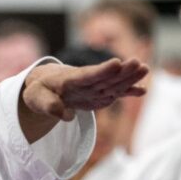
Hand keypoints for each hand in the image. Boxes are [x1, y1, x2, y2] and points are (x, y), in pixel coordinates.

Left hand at [23, 58, 147, 121]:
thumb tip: (67, 116)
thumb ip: (49, 106)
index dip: (101, 70)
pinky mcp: (99, 94)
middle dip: (122, 72)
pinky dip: (128, 92)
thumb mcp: (35, 99)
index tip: (115, 63)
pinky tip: (142, 90)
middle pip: (105, 78)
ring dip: (129, 77)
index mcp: (68, 80)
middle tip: (138, 63)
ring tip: (145, 69)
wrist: (46, 84)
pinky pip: (115, 93)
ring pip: (113, 83)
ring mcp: (94, 88)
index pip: (87, 75)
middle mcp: (85, 82)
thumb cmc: (39, 91)